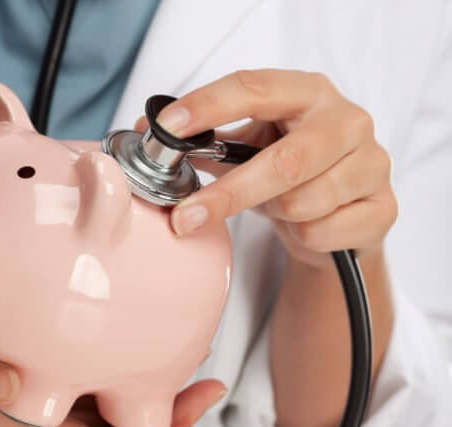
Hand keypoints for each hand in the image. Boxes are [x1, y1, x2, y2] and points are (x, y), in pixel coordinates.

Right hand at [0, 286, 225, 426]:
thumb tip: (12, 382)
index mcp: (6, 421)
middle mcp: (21, 406)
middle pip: (102, 420)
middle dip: (158, 411)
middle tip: (205, 384)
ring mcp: (18, 380)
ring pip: (91, 389)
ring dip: (136, 377)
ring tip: (178, 352)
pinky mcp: (12, 351)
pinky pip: (67, 358)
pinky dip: (102, 347)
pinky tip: (115, 322)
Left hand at [149, 69, 396, 267]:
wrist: (342, 215)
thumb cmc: (290, 172)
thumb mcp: (249, 147)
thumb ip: (205, 138)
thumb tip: (145, 129)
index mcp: (308, 93)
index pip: (255, 88)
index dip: (208, 106)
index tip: (168, 128)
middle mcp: (347, 121)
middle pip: (283, 161)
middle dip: (228, 194)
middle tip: (185, 216)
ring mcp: (372, 165)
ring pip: (301, 202)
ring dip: (273, 213)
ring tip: (275, 206)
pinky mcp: (383, 209)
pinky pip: (321, 233)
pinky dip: (301, 236)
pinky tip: (306, 225)